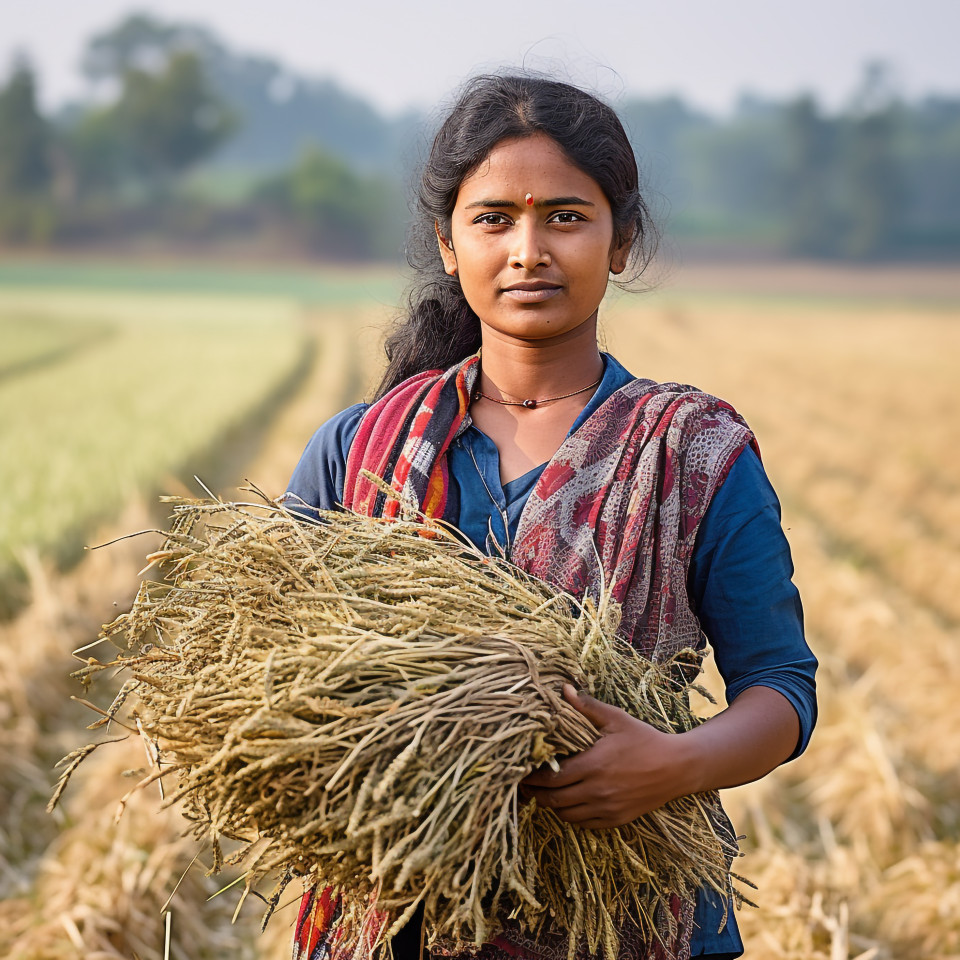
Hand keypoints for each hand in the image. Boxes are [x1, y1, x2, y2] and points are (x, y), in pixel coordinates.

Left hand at [521, 684, 695, 828]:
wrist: (677, 767)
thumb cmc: (644, 739)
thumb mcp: (616, 719)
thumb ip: (587, 707)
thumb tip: (563, 690)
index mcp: (594, 764)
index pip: (551, 777)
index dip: (533, 776)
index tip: (522, 770)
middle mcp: (597, 790)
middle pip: (553, 800)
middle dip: (536, 793)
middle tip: (525, 784)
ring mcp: (607, 808)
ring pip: (566, 815)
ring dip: (552, 805)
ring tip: (545, 793)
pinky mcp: (616, 819)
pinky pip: (584, 824)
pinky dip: (571, 816)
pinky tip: (568, 802)